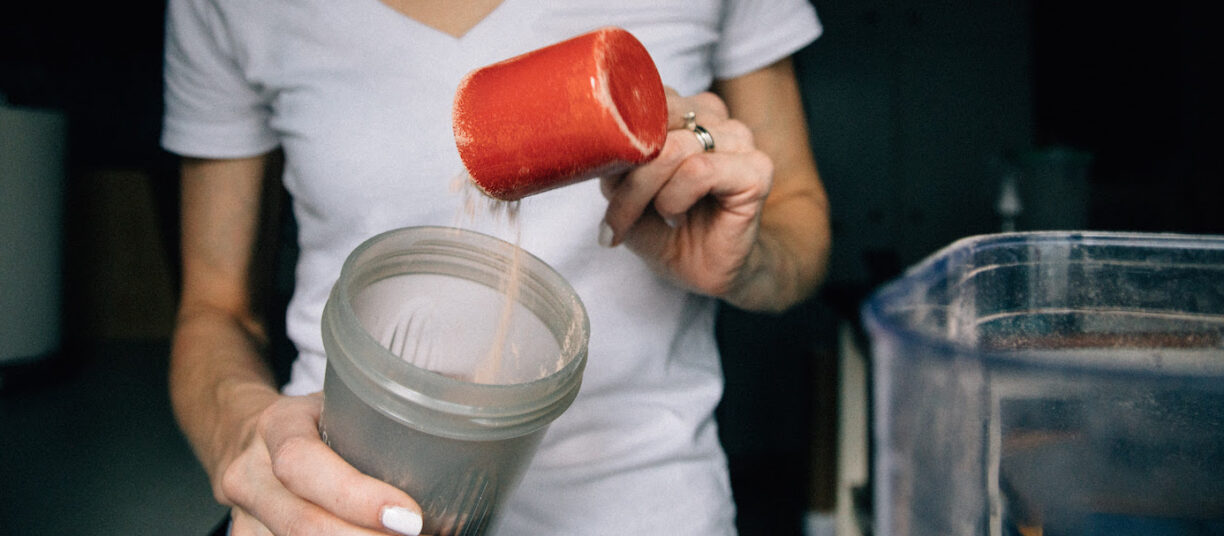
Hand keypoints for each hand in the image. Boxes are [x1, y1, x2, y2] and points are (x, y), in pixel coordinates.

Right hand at [217, 393, 423, 535]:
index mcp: (277, 426)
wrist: (247, 434)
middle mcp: (251, 473)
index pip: (304, 464)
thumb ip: (384, 413)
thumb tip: (467, 414)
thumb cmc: (312, 418)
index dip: (356, 497)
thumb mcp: (339, 401)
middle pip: (299, 524)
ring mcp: (244, 515)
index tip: (410, 518)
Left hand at [600, 88, 773, 299]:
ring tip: (648, 218)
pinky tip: (676, 216)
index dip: (617, 142)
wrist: (703, 269)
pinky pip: (699, 171)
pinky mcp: (757, 170)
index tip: (602, 183)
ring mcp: (739, 140)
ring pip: (674, 149)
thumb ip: (614, 163)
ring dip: (646, 191)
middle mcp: (714, 117)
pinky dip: (675, 198)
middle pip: (656, 123)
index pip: (643, 100)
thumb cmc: (665, 228)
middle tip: (617, 214)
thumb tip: (598, 149)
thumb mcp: (623, 193)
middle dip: (627, 171)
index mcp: (685, 110)